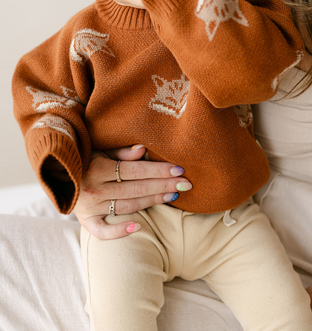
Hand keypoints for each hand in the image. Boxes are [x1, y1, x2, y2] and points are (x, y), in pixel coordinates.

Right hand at [74, 145, 190, 239]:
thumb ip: (120, 151)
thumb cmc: (84, 156)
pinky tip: (138, 228)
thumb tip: (143, 150)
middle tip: (186, 184)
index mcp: (98, 168)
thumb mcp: (99, 147)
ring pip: (128, 206)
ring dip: (152, 201)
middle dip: (163, 185)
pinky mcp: (85, 221)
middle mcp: (93, 189)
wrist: (56, 172)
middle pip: (136, 188)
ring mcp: (89, 208)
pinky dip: (119, 232)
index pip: (136, 171)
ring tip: (173, 195)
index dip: (159, 170)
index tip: (180, 170)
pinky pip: (103, 231)